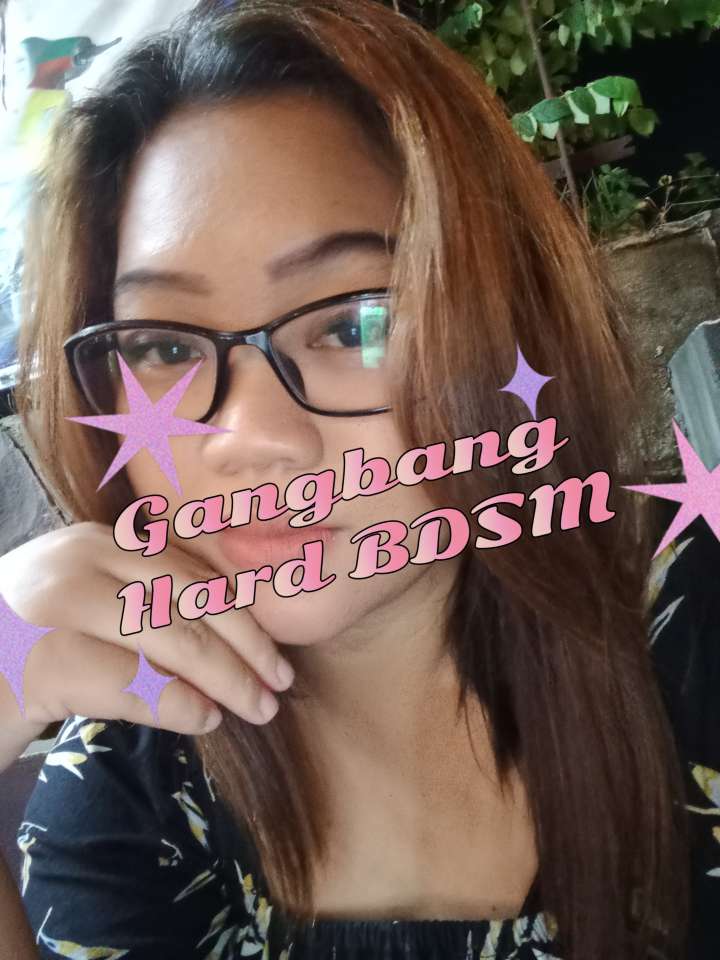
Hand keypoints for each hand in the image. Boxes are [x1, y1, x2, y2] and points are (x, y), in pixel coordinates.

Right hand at [0, 521, 293, 775]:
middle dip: (244, 647)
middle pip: (187, 602)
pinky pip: (132, 681)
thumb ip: (143, 607)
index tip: (274, 653)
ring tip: (254, 709)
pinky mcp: (41, 657)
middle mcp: (79, 560)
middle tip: (278, 687)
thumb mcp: (86, 608)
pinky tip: (204, 719)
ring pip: (169, 639)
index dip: (240, 615)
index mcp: (98, 542)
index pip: (188, 574)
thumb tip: (230, 643)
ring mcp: (57, 604)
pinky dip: (176, 703)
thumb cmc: (20, 648)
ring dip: (224, 679)